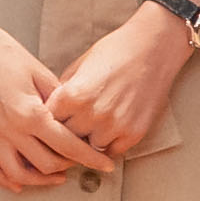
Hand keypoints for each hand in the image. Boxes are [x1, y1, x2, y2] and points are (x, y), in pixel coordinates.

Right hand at [0, 0, 104, 191]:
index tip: (104, 164)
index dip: (91, 158)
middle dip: (68, 166)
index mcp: (30, 113)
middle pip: (47, 164)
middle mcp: (9, 130)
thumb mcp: (38, 71)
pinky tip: (18, 182)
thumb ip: (58, 99)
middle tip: (79, 161)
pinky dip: (5, 181)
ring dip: (40, 180)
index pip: (68, 146)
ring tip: (54, 176)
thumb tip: (73, 117)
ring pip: (18, 175)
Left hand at [43, 6, 195, 164]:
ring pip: (88, 149)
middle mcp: (92, 114)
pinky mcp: (134, 133)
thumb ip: (63, 92)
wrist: (152, 49)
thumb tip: (48, 111)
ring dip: (87, 142)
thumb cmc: (113, 52)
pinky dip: (107, 145)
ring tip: (88, 130)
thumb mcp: (78, 67)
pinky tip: (105, 132)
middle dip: (64, 134)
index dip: (47, 121)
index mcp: (72, 95)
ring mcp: (115, 126)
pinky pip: (112, 151)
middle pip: (66, 138)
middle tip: (66, 130)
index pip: (47, 122)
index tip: (48, 121)